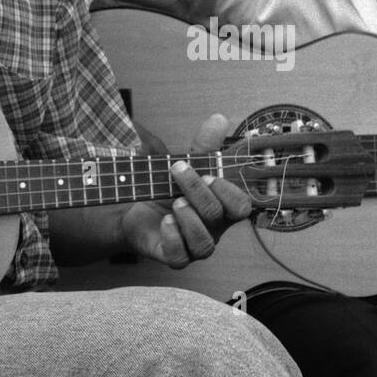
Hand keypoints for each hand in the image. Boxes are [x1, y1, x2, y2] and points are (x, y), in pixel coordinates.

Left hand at [119, 114, 252, 268]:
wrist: (136, 209)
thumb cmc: (168, 188)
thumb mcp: (186, 164)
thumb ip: (204, 146)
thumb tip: (219, 119)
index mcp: (222, 206)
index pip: (241, 205)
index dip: (228, 191)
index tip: (208, 173)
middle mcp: (213, 228)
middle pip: (218, 216)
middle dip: (199, 192)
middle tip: (179, 173)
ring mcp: (194, 245)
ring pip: (204, 244)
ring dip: (189, 219)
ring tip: (174, 202)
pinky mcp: (174, 256)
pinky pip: (181, 258)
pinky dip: (174, 238)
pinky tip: (165, 222)